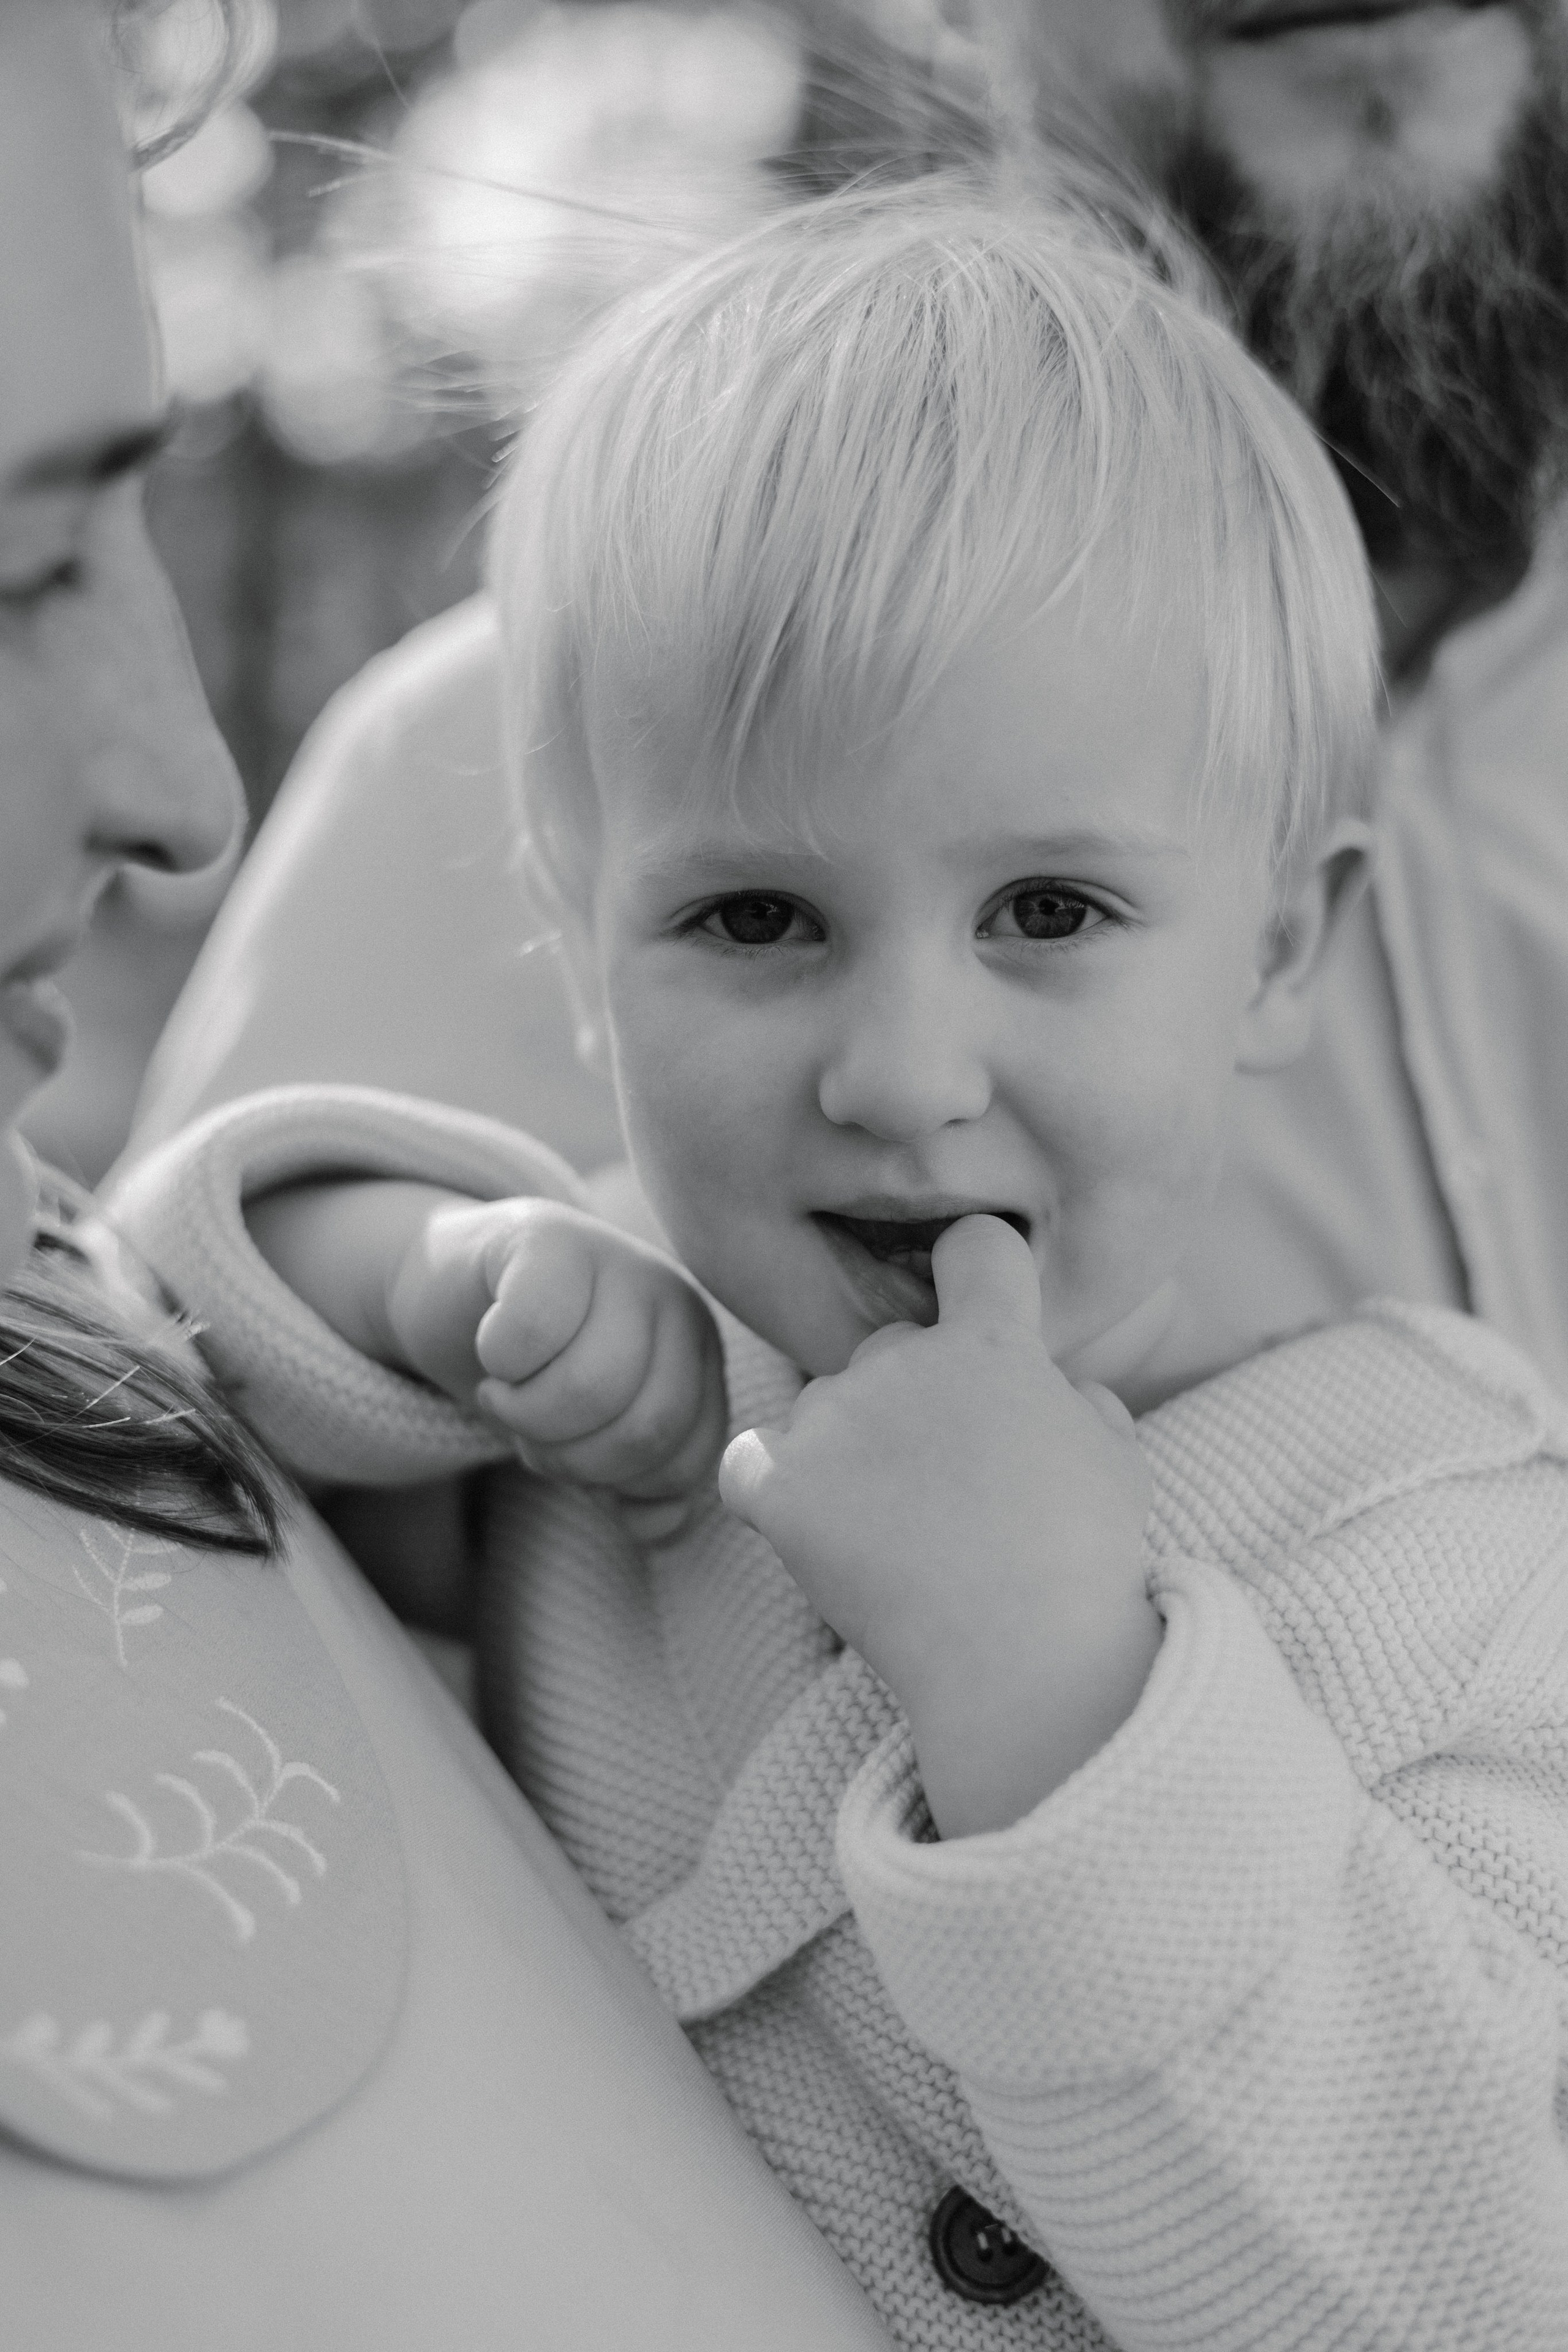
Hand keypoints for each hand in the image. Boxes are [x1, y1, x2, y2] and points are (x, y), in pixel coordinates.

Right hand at [390, 1196, 727, 1539]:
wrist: (453, 1289)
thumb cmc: (532, 1370)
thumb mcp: (590, 1436)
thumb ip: (635, 1485)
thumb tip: (663, 1526)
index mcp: (699, 1357)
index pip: (687, 1460)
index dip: (616, 1486)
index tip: (570, 1455)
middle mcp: (676, 1302)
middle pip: (646, 1428)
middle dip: (569, 1456)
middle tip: (526, 1425)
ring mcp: (620, 1262)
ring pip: (593, 1387)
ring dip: (526, 1415)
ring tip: (504, 1393)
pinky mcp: (548, 1238)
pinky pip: (531, 1332)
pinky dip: (496, 1360)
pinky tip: (489, 1346)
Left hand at [719, 1216, 1159, 1835]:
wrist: (1025, 1659)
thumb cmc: (1082, 1564)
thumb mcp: (1115, 1460)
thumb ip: (1076, 1398)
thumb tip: (1052, 1387)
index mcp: (992, 1344)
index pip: (974, 1248)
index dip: (978, 1271)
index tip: (978, 1306)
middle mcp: (904, 1359)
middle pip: (892, 1348)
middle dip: (916, 1399)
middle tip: (950, 1486)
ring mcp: (835, 1421)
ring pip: (827, 1410)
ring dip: (850, 1452)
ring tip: (903, 1536)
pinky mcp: (781, 1487)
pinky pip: (751, 1464)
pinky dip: (772, 1488)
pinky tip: (811, 1526)